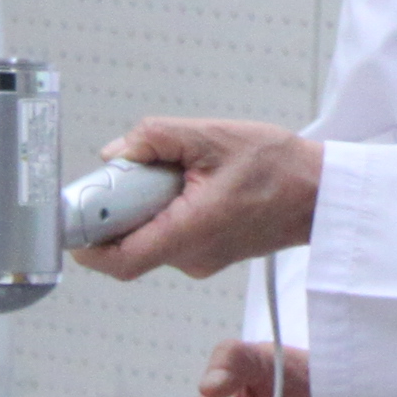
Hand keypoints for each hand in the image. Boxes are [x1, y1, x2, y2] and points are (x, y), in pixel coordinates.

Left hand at [72, 119, 321, 281]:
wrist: (322, 195)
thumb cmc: (279, 167)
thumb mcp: (213, 136)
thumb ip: (158, 138)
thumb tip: (116, 152)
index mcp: (192, 230)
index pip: (122, 260)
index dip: (88, 246)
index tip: (74, 219)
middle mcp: (192, 256)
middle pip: (130, 243)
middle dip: (120, 208)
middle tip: (129, 174)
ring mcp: (200, 260)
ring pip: (150, 236)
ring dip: (146, 206)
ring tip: (175, 172)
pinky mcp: (207, 254)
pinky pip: (169, 234)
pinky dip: (165, 209)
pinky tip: (188, 183)